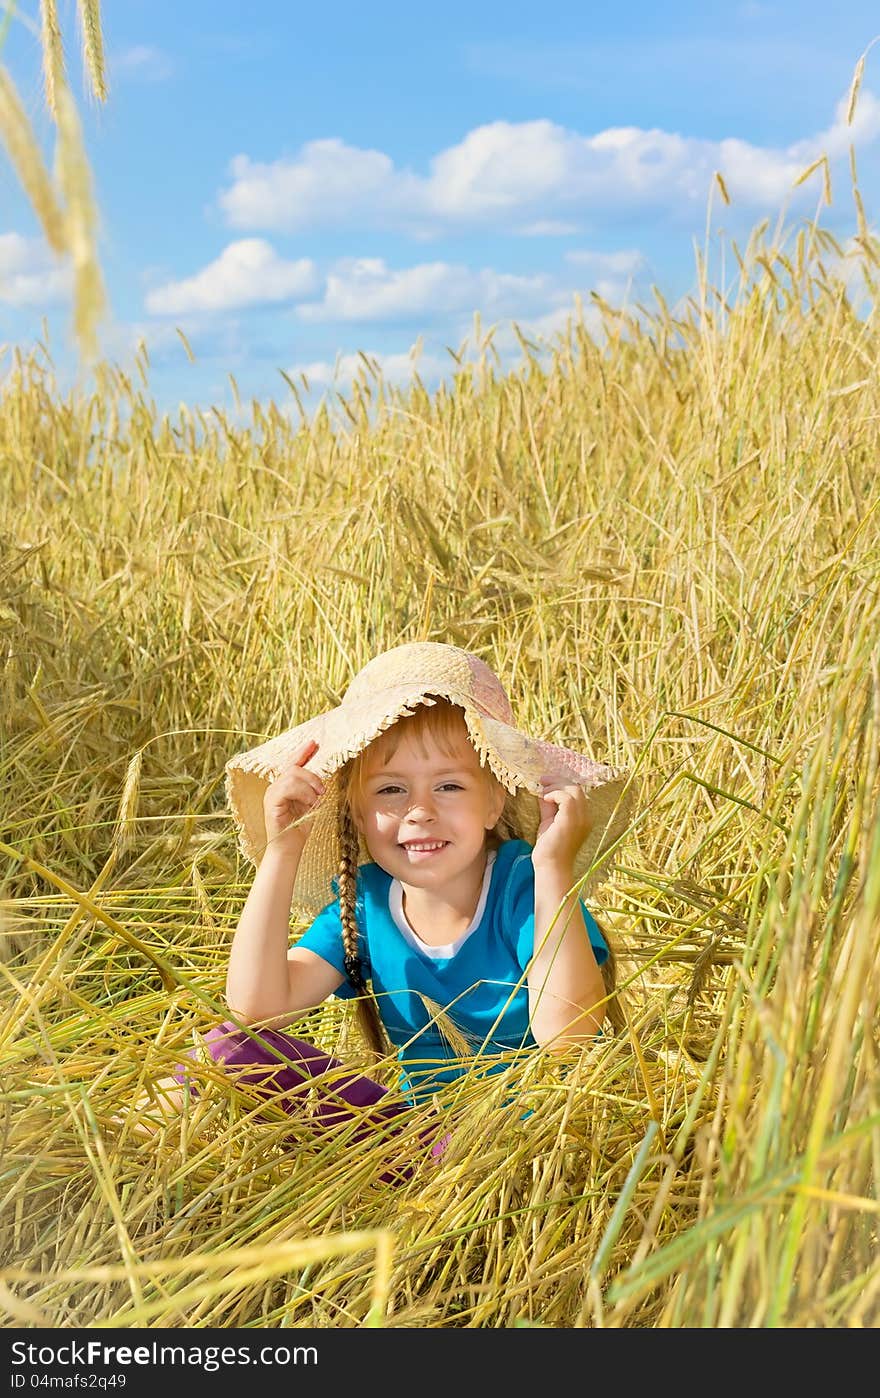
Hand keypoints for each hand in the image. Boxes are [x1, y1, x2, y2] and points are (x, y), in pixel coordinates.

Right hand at [262, 739, 323, 859]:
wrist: (289, 848)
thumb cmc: (299, 827)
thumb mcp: (310, 803)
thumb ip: (312, 789)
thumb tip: (322, 776)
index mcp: (284, 785)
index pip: (293, 763)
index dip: (303, 752)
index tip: (315, 743)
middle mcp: (275, 786)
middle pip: (294, 767)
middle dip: (312, 776)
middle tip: (322, 790)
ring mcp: (271, 794)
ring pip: (292, 775)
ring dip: (310, 786)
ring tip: (316, 800)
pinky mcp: (271, 802)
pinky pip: (287, 787)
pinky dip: (303, 794)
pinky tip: (310, 804)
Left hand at [531, 780, 592, 871]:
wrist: (550, 867)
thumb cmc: (549, 848)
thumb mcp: (549, 821)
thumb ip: (549, 806)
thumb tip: (544, 790)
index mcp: (583, 817)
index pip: (578, 792)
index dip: (562, 783)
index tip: (546, 782)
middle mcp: (585, 817)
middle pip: (577, 788)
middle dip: (558, 780)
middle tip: (542, 780)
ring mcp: (580, 820)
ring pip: (573, 790)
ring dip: (555, 786)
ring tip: (543, 791)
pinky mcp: (570, 822)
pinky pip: (567, 799)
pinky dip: (555, 794)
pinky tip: (545, 799)